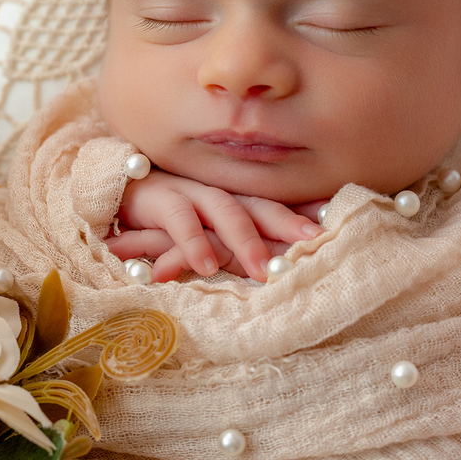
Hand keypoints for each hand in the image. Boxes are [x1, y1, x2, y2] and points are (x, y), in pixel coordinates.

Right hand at [104, 167, 325, 282]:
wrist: (121, 190)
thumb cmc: (173, 217)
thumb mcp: (210, 230)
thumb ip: (241, 243)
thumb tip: (282, 264)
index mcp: (238, 198)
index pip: (278, 204)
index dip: (307, 212)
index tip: (339, 224)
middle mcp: (221, 191)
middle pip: (261, 204)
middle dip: (289, 221)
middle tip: (315, 241)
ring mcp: (193, 193)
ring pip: (226, 211)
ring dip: (246, 239)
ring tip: (263, 269)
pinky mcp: (161, 202)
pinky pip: (180, 221)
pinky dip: (194, 242)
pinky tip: (206, 266)